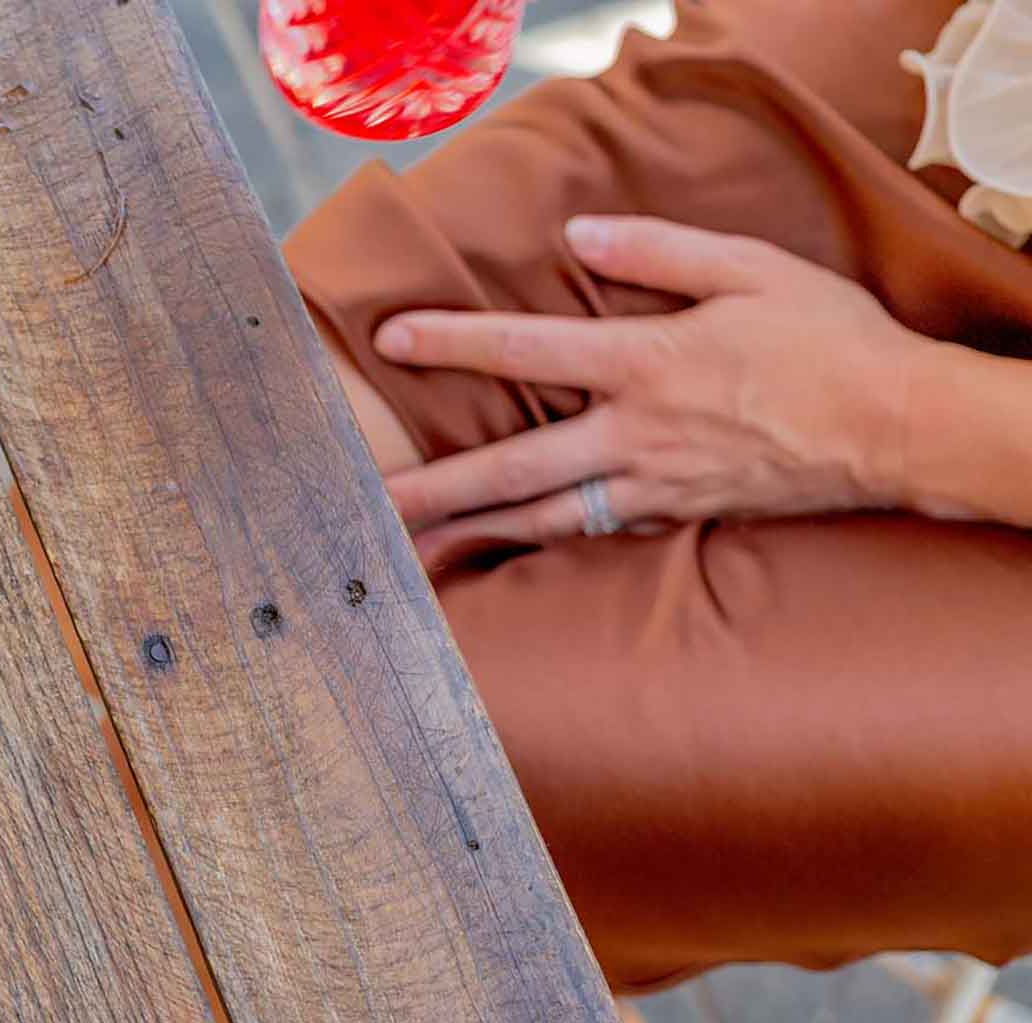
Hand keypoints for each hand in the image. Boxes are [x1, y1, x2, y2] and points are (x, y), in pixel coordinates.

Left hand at [373, 216, 954, 570]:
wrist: (898, 429)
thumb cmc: (830, 342)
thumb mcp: (752, 270)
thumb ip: (660, 250)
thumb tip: (579, 233)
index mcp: (645, 363)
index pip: (526, 349)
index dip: (453, 342)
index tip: (390, 340)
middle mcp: (635, 433)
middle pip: (511, 467)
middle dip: (433, 488)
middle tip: (364, 507)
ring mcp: (654, 484)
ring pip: (542, 516)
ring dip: (471, 531)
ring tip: (409, 548)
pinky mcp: (677, 514)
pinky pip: (592, 530)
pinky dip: (540, 540)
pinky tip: (502, 546)